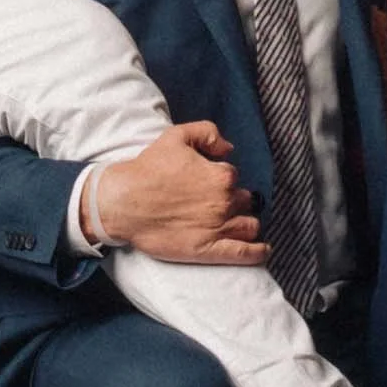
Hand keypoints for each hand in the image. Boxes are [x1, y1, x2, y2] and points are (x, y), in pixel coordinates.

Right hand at [94, 122, 268, 263]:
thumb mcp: (177, 136)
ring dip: (244, 223)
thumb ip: (208, 133)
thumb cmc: (147, 169)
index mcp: (221, 175)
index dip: (221, 179)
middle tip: (214, 204)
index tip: (206, 183)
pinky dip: (258, 252)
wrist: (122, 202)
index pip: (234, 178)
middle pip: (243, 202)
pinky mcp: (208, 250)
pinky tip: (264, 250)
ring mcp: (218, 227)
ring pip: (249, 226)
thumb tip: (228, 148)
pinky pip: (244, 253)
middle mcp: (224, 202)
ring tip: (234, 224)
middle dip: (233, 202)